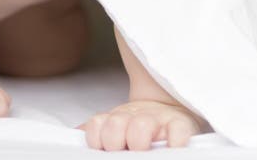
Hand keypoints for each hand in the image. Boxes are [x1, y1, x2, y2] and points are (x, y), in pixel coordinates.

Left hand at [75, 100, 207, 150]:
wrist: (171, 107)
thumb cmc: (140, 126)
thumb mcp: (115, 126)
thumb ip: (95, 132)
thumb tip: (75, 134)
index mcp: (115, 120)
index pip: (96, 126)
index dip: (96, 139)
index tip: (101, 148)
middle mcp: (134, 118)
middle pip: (115, 125)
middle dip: (114, 141)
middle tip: (124, 150)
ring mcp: (158, 121)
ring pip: (141, 126)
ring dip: (138, 140)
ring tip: (143, 150)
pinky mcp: (181, 124)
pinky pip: (178, 132)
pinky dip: (175, 141)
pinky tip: (172, 147)